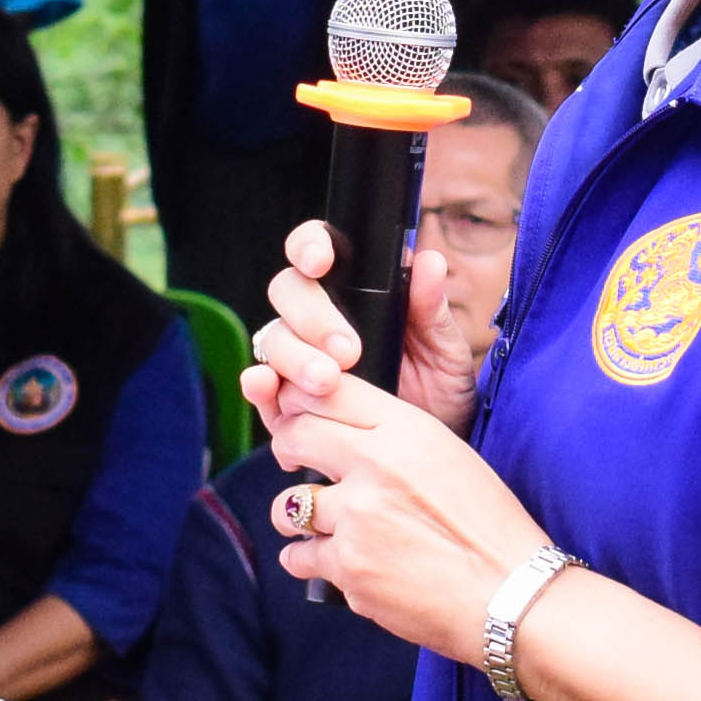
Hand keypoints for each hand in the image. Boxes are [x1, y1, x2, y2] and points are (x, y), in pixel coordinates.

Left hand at [250, 231, 550, 660]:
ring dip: (298, 515)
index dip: (305, 402)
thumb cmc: (489, 526)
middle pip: (294, 438)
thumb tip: (347, 432)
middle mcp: (375, 467)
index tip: (304, 419)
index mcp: (407, 431)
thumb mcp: (452, 457)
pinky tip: (339, 561)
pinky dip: (312, 561)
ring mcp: (355, 519)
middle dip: (289, 450)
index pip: (330, 393)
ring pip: (287, 505)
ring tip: (322, 525)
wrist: (510, 594)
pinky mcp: (347, 568)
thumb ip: (397, 439)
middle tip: (297, 462)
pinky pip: (299, 556)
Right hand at [268, 216, 486, 436]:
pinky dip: (257, 386)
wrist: (430, 455)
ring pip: (273, 339)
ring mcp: (297, 361)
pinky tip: (265, 385)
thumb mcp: (444, 350)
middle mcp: (317, 321)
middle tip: (347, 352)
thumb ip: (431, 308)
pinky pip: (261, 389)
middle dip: (310, 316)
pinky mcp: (286, 404)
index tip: (320, 261)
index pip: (316, 253)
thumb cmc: (439, 391)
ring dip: (293, 357)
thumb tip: (429, 261)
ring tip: (326, 382)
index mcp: (354, 293)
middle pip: (288, 293)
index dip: (308, 246)